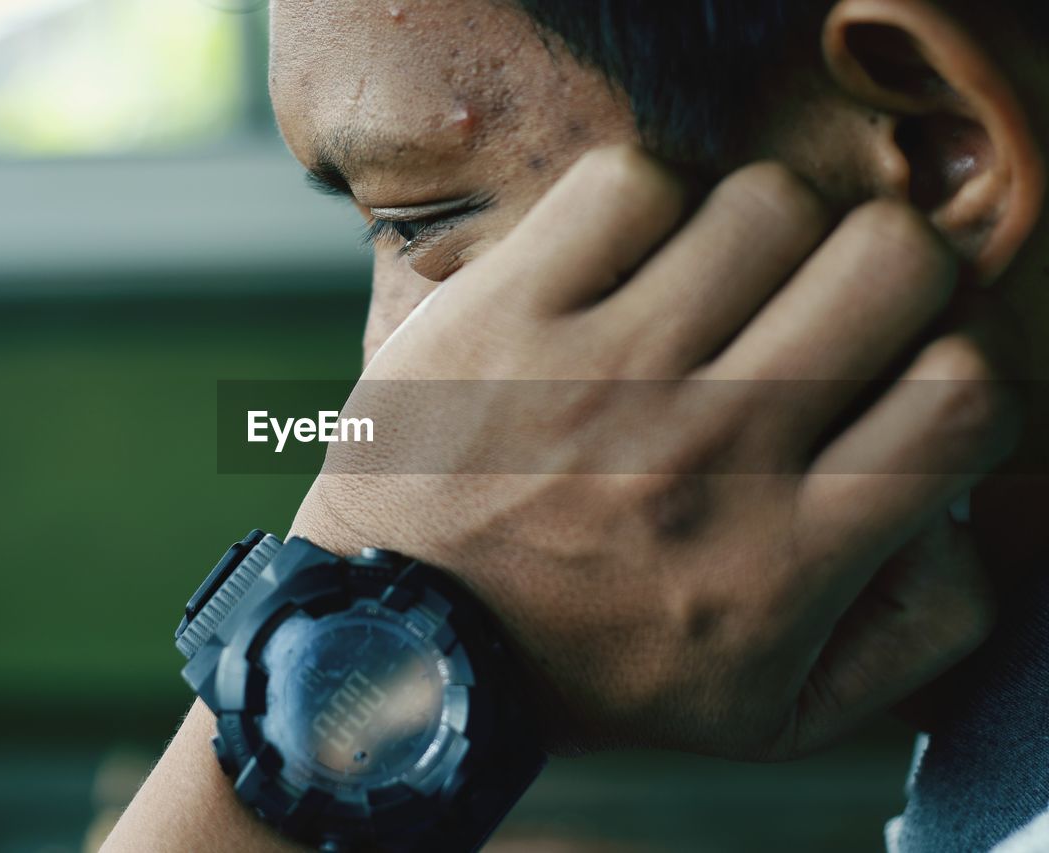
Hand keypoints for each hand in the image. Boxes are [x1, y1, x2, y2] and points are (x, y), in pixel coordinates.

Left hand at [291, 146, 1018, 758]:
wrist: (402, 646)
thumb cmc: (588, 671)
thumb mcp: (774, 713)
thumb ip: (917, 630)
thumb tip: (965, 508)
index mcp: (782, 557)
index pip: (966, 394)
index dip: (956, 364)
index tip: (897, 380)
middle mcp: (704, 455)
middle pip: (890, 262)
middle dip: (883, 271)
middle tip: (820, 311)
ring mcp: (599, 375)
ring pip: (770, 205)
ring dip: (762, 236)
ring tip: (713, 291)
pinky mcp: (503, 315)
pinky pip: (632, 182)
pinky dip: (644, 204)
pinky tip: (621, 267)